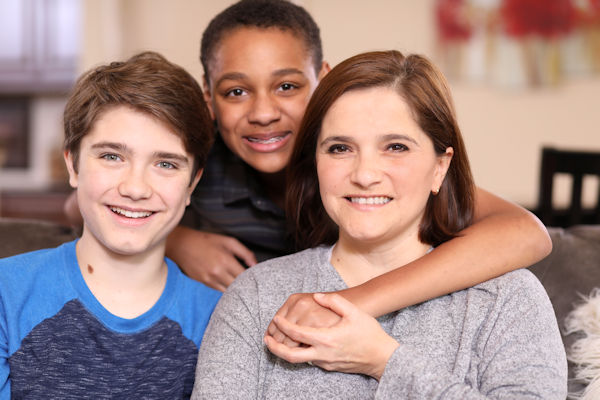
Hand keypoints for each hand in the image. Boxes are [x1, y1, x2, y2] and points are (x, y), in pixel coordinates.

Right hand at [166, 226, 256, 290]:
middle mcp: (218, 273)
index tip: (257, 277)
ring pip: (229, 292)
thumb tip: (256, 265)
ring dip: (237, 290)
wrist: (183, 245)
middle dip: (246, 285)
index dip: (253, 278)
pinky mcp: (204, 284)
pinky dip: (227, 290)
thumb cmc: (207, 241)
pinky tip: (230, 285)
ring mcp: (210, 280)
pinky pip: (220, 291)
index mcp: (226, 260)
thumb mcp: (229, 241)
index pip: (245, 276)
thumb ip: (245, 253)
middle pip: (238, 287)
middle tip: (252, 283)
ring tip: (242, 285)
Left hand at [264, 293, 398, 379]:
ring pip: (299, 360)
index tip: (275, 319)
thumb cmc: (369, 333)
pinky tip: (298, 345)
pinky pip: (309, 361)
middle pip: (290, 355)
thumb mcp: (353, 312)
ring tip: (277, 342)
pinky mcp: (329, 368)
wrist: (382, 357)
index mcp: (326, 338)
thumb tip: (317, 296)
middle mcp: (323, 354)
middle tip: (266, 339)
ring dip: (285, 351)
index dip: (283, 325)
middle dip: (275, 347)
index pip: (297, 333)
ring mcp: (325, 363)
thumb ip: (334, 301)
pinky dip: (299, 353)